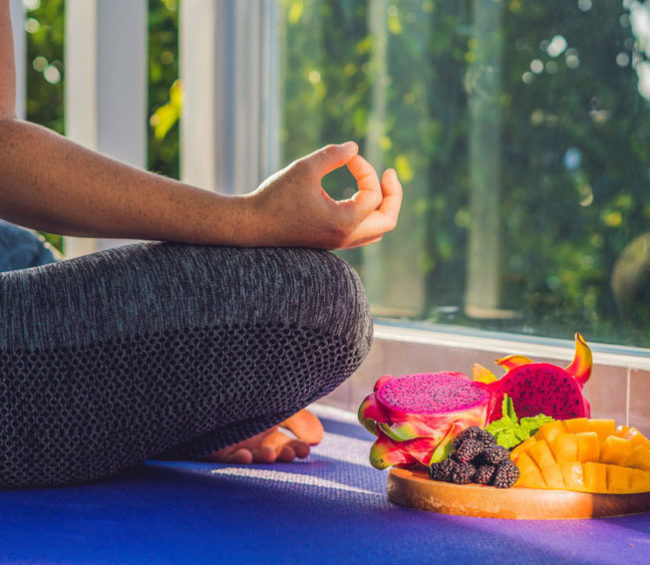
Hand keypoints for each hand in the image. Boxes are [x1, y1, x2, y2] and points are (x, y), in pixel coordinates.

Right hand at [244, 142, 401, 249]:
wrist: (250, 225)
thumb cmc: (275, 197)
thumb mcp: (305, 169)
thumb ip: (333, 155)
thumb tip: (354, 147)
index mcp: (344, 222)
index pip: (373, 195)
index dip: (366, 169)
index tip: (348, 158)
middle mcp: (345, 237)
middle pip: (388, 221)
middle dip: (393, 195)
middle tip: (390, 173)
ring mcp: (338, 242)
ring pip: (376, 230)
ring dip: (382, 206)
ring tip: (379, 183)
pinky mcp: (329, 240)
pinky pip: (361, 232)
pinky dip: (367, 213)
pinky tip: (357, 196)